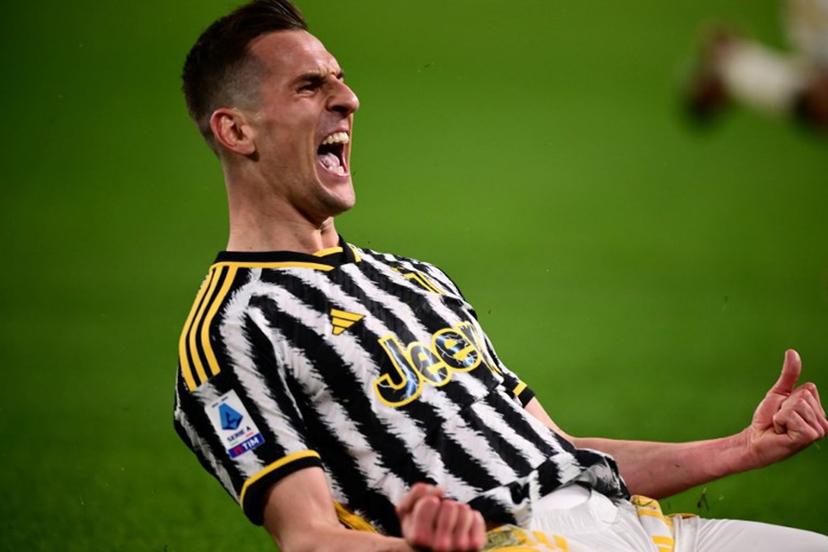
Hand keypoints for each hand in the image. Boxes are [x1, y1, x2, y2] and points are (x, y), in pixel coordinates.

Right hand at [396, 483, 485, 551]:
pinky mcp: (475, 546)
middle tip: (441, 519)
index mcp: (419, 538)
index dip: (429, 501)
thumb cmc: (421, 528)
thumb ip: (417, 492)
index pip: (430, 501)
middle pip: (449, 505)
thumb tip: (440, 490)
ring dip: (458, 511)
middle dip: (444, 506)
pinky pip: (476, 516)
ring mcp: (459, 548)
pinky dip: (470, 518)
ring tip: (452, 523)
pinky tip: (462, 528)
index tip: (428, 512)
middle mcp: (439, 547)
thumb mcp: (408, 510)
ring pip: (464, 509)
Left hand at [746, 349, 827, 467]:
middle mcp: (824, 422)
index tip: (784, 410)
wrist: (755, 439)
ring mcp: (818, 431)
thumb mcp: (779, 393)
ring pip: (797, 404)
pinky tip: (781, 432)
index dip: (789, 396)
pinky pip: (792, 415)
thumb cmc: (768, 419)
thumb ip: (789, 374)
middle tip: (781, 420)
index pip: (808, 388)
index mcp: (819, 411)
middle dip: (784, 406)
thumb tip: (792, 352)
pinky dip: (780, 420)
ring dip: (781, 414)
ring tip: (781, 426)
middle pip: (803, 395)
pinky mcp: (809, 437)